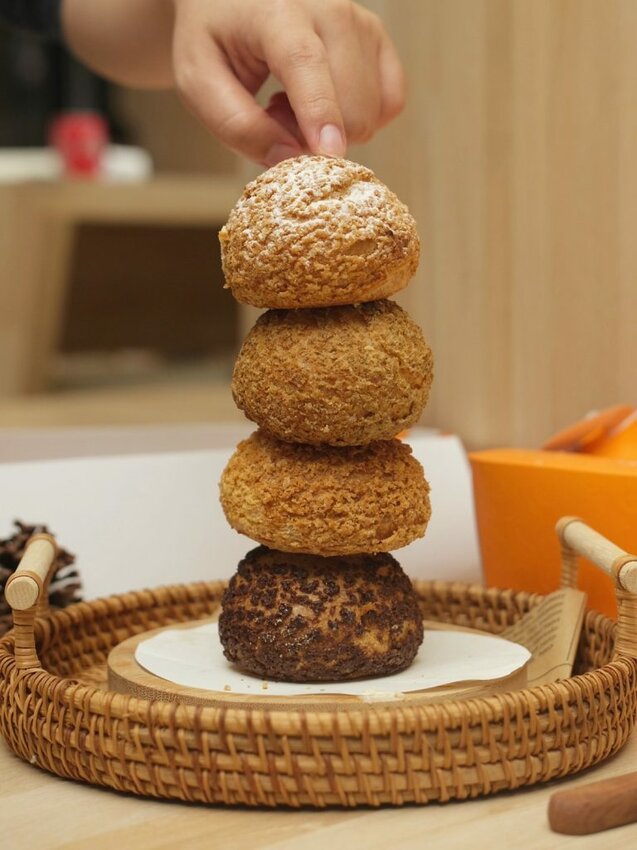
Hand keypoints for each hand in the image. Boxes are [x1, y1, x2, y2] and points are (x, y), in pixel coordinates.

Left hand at [171, 0, 404, 164]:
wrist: (235, 1)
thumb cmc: (215, 40)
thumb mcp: (200, 83)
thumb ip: (237, 126)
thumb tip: (288, 159)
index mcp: (277, 11)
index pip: (306, 64)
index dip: (320, 113)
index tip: (329, 152)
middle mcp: (331, 10)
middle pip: (350, 105)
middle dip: (314, 136)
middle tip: (275, 115)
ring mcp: (363, 23)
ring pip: (371, 112)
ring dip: (334, 128)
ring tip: (293, 101)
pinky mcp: (379, 40)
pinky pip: (389, 104)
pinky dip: (359, 117)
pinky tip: (324, 99)